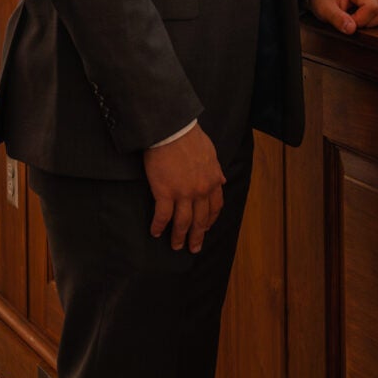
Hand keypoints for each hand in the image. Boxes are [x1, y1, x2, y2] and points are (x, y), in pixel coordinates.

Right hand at [142, 123, 225, 252]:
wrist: (172, 130)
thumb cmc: (189, 137)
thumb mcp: (211, 153)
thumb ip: (216, 170)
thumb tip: (222, 181)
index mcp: (213, 181)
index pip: (215, 207)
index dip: (210, 220)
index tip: (206, 228)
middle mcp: (200, 191)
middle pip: (200, 220)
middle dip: (197, 236)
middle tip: (194, 247)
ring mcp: (182, 194)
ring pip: (183, 222)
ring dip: (179, 236)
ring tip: (176, 245)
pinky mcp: (164, 192)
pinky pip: (162, 215)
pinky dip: (159, 226)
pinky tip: (156, 232)